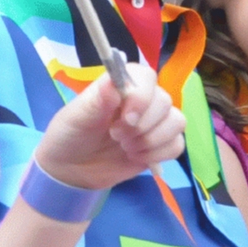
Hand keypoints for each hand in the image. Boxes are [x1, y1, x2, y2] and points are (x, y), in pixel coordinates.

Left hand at [34, 62, 183, 190]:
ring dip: (152, 140)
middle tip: (116, 136)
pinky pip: (177, 144)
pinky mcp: (159, 145)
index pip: (147, 77)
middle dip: (142, 125)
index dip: (142, 96)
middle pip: (164, 101)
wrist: (71, 170)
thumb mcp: (76, 117)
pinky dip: (159, 154)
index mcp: (121, 86)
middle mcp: (141, 100)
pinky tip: (136, 157)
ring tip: (126, 147)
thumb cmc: (70, 135)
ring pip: (176, 122)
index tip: (127, 118)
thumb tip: (114, 81)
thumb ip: (98, 100)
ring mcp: (152, 123)